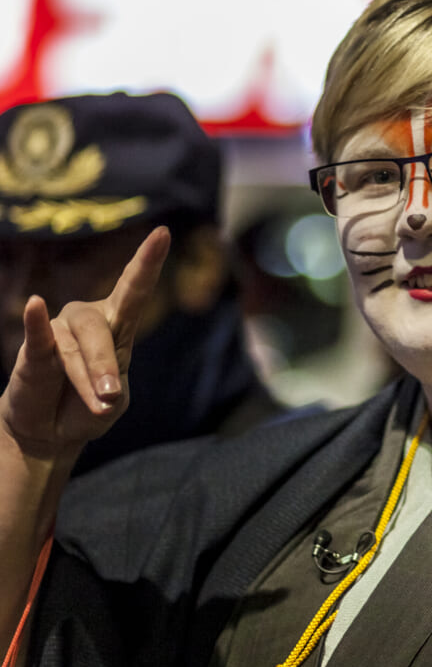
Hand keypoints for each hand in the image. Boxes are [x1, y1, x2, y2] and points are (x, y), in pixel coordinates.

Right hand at [0, 226, 170, 458]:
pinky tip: (35, 304)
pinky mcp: (33, 349)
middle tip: (107, 396)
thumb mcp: (111, 403)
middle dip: (104, 365)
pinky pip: (38, 334)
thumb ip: (111, 391)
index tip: (162, 233)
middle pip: (100, 330)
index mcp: (117, 326)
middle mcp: (88, 320)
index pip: (134, 289)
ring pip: (75, 348)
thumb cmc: (88, 407)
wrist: (50, 433)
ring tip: (95, 404)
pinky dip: (36, 322)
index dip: (147, 262)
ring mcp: (60, 332)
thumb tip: (99, 386)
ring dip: (84, 380)